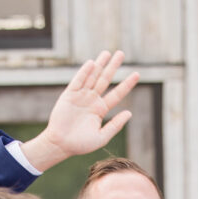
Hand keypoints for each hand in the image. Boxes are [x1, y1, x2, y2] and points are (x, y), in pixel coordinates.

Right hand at [21, 51, 139, 171]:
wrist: (61, 145)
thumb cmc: (81, 144)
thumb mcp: (101, 137)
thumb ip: (115, 125)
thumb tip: (129, 113)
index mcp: (100, 110)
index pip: (117, 94)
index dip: (127, 84)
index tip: (137, 74)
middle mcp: (92, 100)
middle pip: (105, 80)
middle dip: (113, 67)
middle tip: (121, 53)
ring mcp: (80, 96)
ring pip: (92, 77)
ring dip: (99, 65)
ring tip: (107, 53)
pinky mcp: (69, 95)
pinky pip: (78, 81)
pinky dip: (84, 72)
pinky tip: (92, 64)